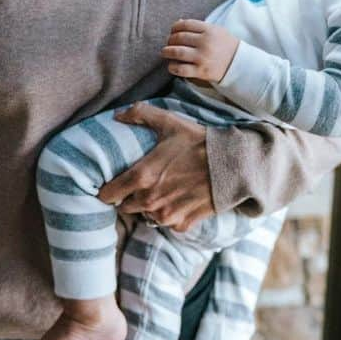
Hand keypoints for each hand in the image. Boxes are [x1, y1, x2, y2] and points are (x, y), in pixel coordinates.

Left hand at [98, 104, 214, 232]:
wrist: (233, 166)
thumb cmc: (199, 142)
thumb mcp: (169, 122)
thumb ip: (140, 114)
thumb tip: (118, 115)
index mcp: (141, 176)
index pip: (108, 194)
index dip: (107, 190)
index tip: (112, 186)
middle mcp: (150, 200)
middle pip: (125, 208)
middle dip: (129, 198)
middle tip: (139, 186)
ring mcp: (167, 215)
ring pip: (146, 216)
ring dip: (149, 208)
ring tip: (160, 192)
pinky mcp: (183, 223)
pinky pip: (167, 224)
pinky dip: (169, 215)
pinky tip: (178, 200)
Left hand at [161, 19, 239, 83]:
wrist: (239, 64)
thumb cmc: (225, 45)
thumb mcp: (216, 31)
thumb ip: (198, 26)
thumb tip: (178, 22)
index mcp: (209, 30)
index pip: (184, 25)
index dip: (174, 27)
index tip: (172, 31)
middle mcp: (205, 42)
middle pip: (178, 38)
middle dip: (170, 40)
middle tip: (169, 43)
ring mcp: (203, 57)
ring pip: (177, 52)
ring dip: (167, 52)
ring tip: (165, 52)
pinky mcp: (201, 71)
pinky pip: (181, 69)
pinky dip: (172, 67)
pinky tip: (172, 66)